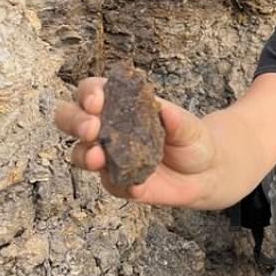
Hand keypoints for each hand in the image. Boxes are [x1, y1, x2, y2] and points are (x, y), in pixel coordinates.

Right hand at [54, 77, 216, 207]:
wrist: (205, 173)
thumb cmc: (191, 139)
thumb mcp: (190, 125)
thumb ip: (177, 120)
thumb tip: (165, 111)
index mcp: (120, 104)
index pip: (92, 91)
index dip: (88, 93)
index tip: (97, 100)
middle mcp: (107, 129)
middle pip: (70, 119)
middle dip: (74, 121)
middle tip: (91, 127)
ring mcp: (108, 157)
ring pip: (78, 153)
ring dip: (83, 153)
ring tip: (97, 156)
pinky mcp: (118, 183)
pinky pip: (109, 184)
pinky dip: (117, 183)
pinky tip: (134, 184)